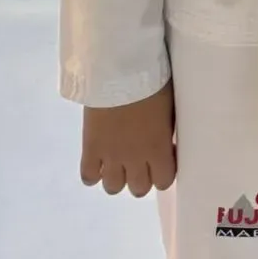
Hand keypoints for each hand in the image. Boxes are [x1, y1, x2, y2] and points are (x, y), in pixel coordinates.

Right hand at [81, 80, 176, 196]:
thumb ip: (166, 130)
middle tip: (140, 159)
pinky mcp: (90, 149)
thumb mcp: (169, 106)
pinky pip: (88, 177)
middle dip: (141, 176)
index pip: (164, 181)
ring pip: (113, 188)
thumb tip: (165, 142)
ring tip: (118, 159)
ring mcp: (110, 156)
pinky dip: (93, 172)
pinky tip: (98, 159)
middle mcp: (135, 158)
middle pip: (139, 189)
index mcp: (159, 147)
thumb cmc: (152, 80)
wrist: (119, 68)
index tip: (162, 158)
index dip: (163, 172)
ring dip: (117, 176)